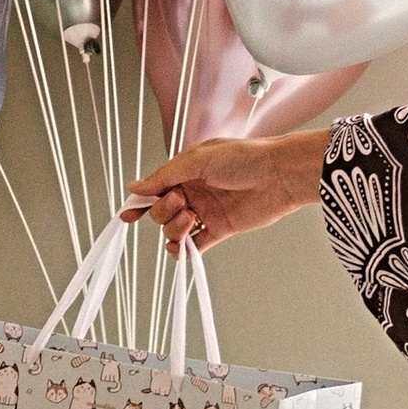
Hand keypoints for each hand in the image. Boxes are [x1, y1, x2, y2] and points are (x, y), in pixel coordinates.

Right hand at [122, 125, 329, 254]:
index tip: (128, 215)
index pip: (156, 189)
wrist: (279, 174)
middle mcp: (194, 191)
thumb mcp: (198, 159)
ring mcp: (207, 211)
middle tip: (180, 201)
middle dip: (164, 210)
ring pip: (175, 229)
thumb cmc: (246, 158)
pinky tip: (181, 249)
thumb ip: (165, 175)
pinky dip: (185, 250)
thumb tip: (136, 186)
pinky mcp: (221, 229)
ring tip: (191, 218)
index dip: (140, 202)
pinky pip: (196, 245)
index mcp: (187, 171)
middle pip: (162, 211)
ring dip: (175, 228)